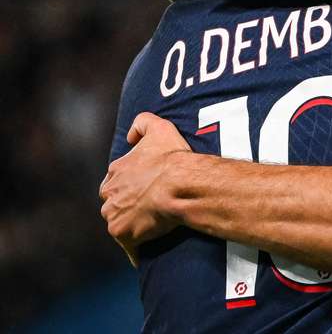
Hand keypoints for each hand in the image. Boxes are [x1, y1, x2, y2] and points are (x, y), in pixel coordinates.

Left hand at [99, 113, 190, 257]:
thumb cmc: (172, 158)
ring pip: (119, 223)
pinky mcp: (124, 235)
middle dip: (125, 206)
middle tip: (148, 208)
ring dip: (130, 226)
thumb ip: (142, 122)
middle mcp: (109, 194)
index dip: (131, 184)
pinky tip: (147, 251)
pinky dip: (137, 249)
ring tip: (151, 229)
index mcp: (116, 171)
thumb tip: (130, 136)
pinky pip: (130, 246)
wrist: (180, 185)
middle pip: (114, 203)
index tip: (146, 188)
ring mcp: (114, 215)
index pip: (117, 180)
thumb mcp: (160, 127)